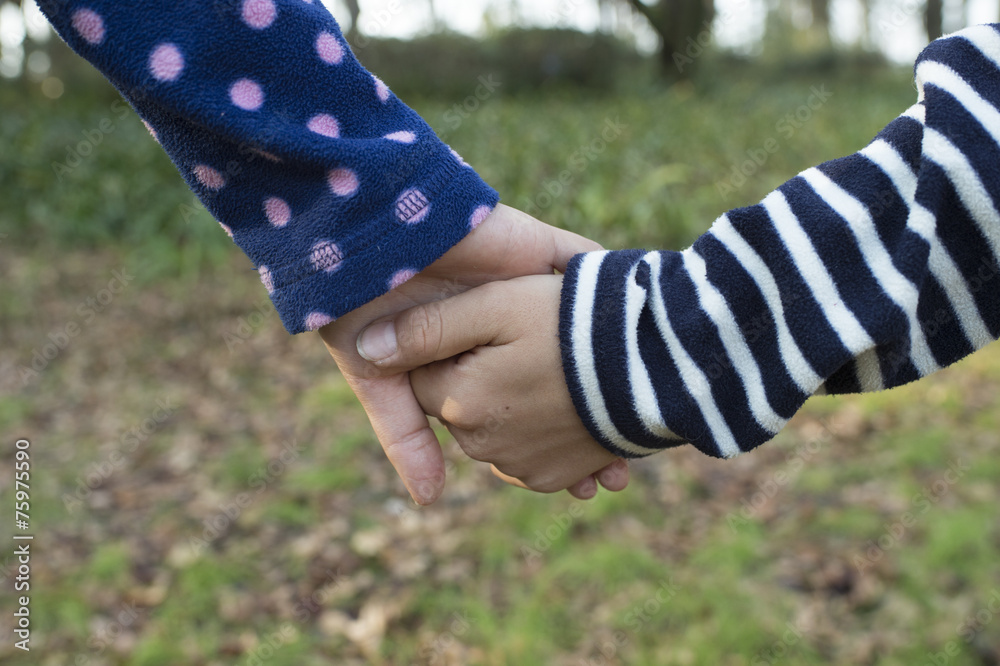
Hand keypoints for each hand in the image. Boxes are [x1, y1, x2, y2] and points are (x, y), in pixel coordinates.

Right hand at [317, 205, 622, 503]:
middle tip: (616, 472)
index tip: (582, 485)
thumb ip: (406, 435)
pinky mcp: (536, 249)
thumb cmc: (359, 310)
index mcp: (468, 359)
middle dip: (591, 421)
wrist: (361, 234)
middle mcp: (502, 328)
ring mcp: (522, 287)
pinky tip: (643, 334)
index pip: (517, 409)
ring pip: (582, 333)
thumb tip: (429, 500)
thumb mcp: (380, 380)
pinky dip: (617, 290)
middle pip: (561, 380)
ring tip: (644, 420)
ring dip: (615, 371)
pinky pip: (584, 267)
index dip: (548, 445)